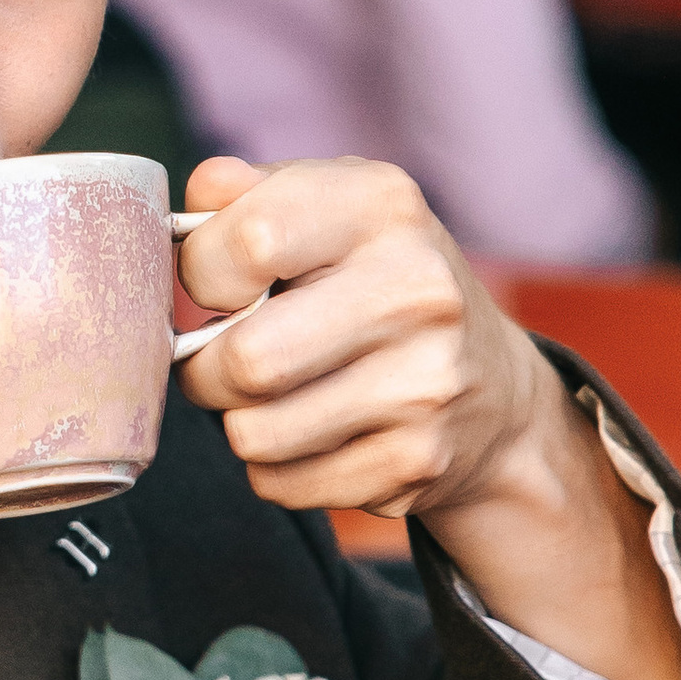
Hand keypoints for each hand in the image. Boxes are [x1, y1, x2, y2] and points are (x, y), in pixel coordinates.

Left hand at [170, 155, 680, 679]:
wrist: (493, 391)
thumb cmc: (373, 283)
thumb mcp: (327, 209)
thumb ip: (245, 195)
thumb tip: (187, 205)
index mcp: (382, 206)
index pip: (247, 243)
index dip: (202, 273)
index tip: (220, 286)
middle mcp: (418, 290)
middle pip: (245, 360)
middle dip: (206, 368)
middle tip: (226, 356)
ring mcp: (426, 384)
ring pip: (252, 434)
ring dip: (240, 421)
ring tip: (276, 394)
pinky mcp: (417, 462)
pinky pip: (281, 483)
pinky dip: (277, 467)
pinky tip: (316, 433)